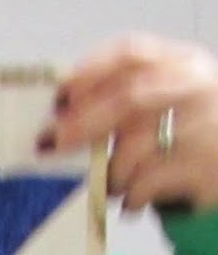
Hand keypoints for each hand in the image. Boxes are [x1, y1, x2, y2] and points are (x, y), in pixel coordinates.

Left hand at [39, 35, 217, 212]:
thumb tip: (62, 115)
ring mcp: (203, 127)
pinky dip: (129, 196)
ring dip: (109, 173)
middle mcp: (194, 88)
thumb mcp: (172, 97)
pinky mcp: (202, 168)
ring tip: (110, 184)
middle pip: (128, 99)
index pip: (132, 53)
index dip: (89, 72)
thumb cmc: (195, 130)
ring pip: (133, 148)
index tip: (59, 96)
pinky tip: (132, 200)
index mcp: (183, 63)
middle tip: (52, 144)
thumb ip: (127, 96)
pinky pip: (145, 184)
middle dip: (83, 123)